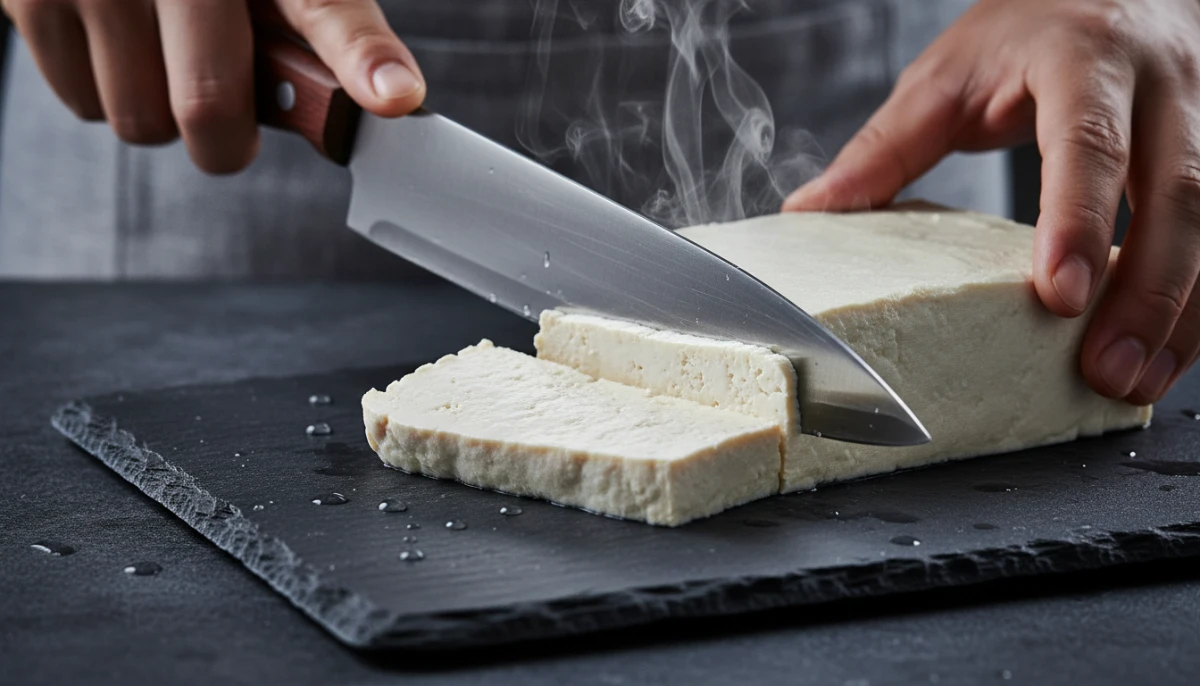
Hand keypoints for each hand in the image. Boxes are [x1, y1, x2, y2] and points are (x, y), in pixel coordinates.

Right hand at [2, 0, 425, 172]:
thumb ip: (322, 30)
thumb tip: (385, 98)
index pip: (324, 8)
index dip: (360, 57)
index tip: (392, 97)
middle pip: (209, 108)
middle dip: (227, 136)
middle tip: (226, 102)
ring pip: (140, 124)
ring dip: (160, 112)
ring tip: (162, 48)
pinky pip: (82, 104)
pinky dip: (107, 92)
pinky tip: (118, 38)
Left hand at [783, 0, 1199, 405]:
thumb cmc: (1029, 30)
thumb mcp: (948, 76)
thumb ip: (886, 147)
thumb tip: (808, 212)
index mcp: (1082, 60)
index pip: (1088, 143)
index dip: (1078, 221)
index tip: (1059, 296)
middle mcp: (1161, 85)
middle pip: (1178, 193)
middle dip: (1147, 292)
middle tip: (1105, 371)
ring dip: (1184, 312)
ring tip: (1135, 383)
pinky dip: (1199, 302)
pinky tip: (1168, 353)